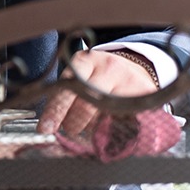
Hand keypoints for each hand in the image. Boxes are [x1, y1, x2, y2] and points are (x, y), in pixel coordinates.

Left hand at [38, 48, 160, 136]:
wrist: (136, 67)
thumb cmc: (99, 76)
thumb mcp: (80, 74)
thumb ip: (65, 94)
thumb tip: (47, 125)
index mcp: (86, 60)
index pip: (68, 84)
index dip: (56, 108)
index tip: (45, 128)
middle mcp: (108, 67)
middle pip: (87, 99)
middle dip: (74, 120)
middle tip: (69, 129)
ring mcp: (128, 80)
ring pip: (106, 110)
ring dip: (92, 125)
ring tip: (87, 128)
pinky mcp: (144, 94)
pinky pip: (124, 117)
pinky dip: (113, 126)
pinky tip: (107, 127)